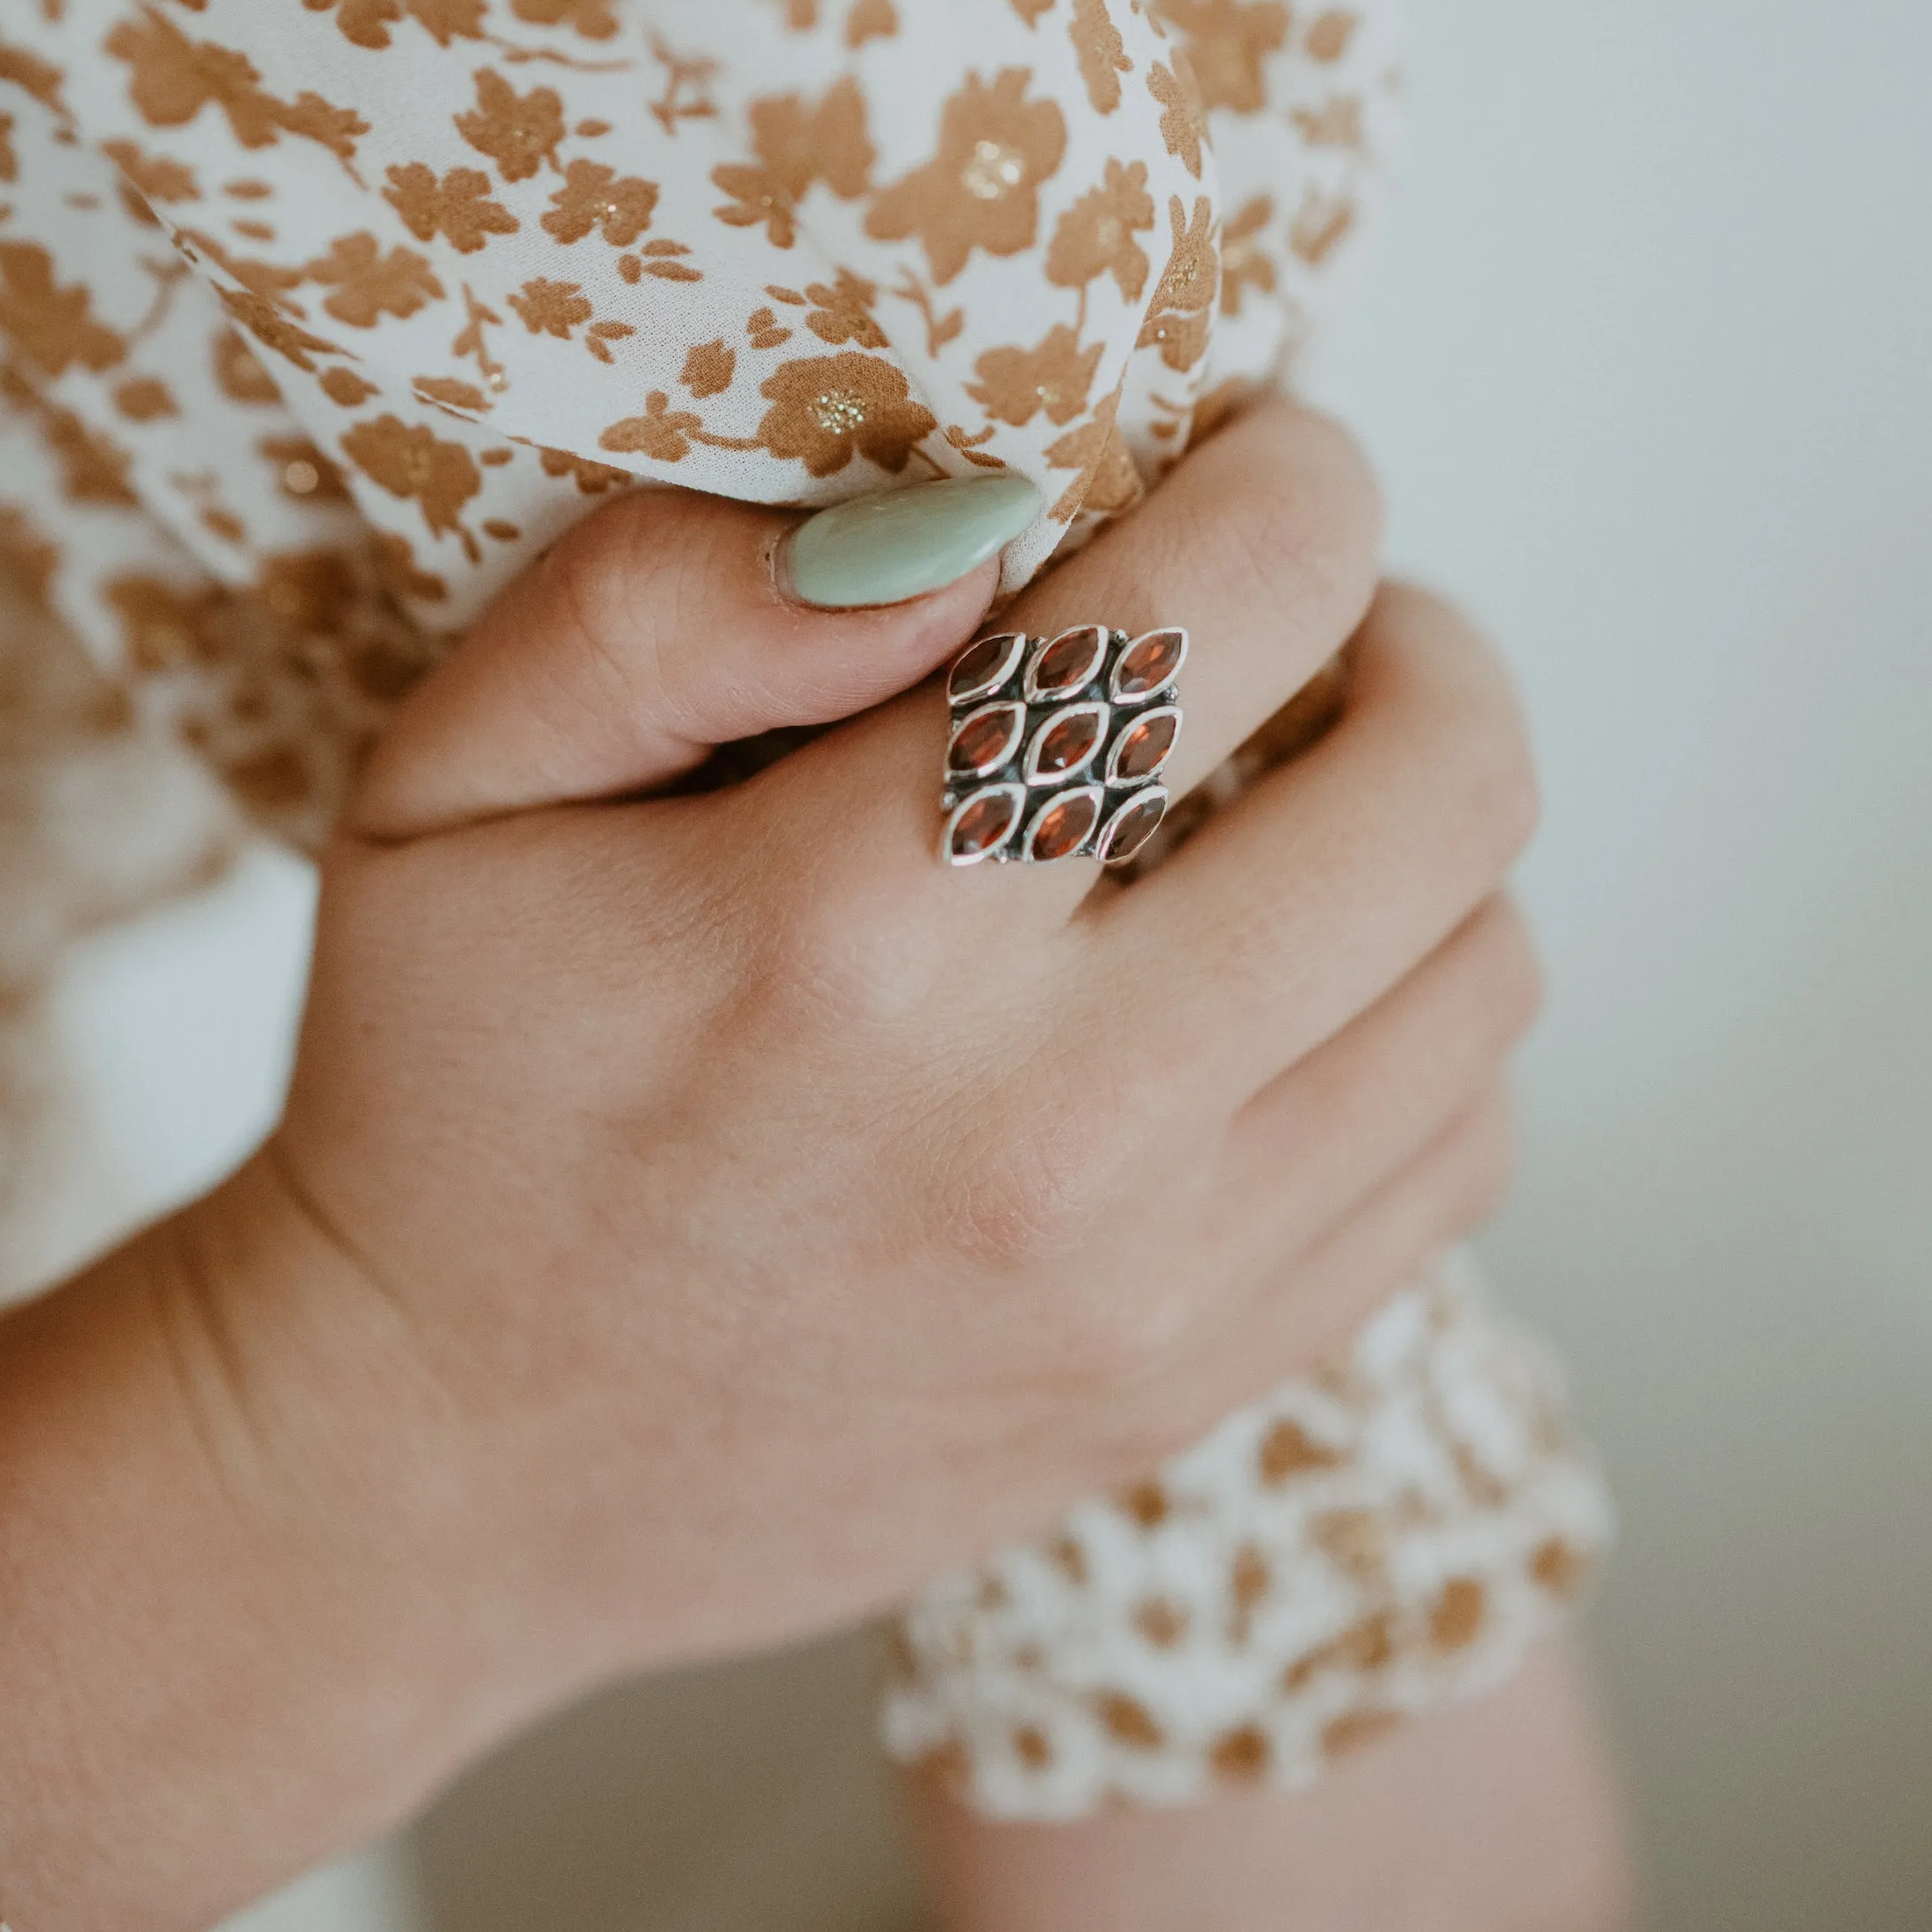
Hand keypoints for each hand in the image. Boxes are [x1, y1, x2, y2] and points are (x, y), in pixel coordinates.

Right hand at [0, 402, 1539, 1931]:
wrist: (444, 1473)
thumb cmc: (449, 1090)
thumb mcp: (446, 780)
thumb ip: (658, 603)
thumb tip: (960, 536)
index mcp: (853, 925)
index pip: (1231, 605)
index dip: (1297, 480)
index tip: (1256, 459)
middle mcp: (1050, 1117)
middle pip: (1442, 786)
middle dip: (1414, 635)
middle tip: (1310, 617)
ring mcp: (1155, 1283)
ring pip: (1486, 968)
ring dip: (1426, 833)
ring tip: (1299, 793)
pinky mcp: (1198, 1385)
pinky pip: (1457, 1149)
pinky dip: (1416, 1024)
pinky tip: (1287, 985)